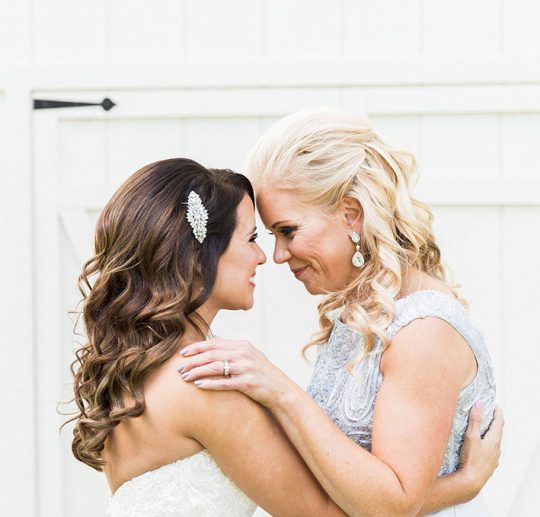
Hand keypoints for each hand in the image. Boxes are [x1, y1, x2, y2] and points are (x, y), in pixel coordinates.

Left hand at [178, 338, 293, 407]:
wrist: (281, 390)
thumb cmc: (262, 373)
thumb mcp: (250, 355)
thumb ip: (233, 348)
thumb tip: (216, 339)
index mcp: (243, 345)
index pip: (214, 342)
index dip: (196, 347)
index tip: (182, 353)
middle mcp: (244, 354)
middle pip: (211, 354)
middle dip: (192, 360)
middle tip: (178, 367)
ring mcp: (246, 368)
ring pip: (214, 367)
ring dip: (196, 372)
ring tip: (183, 377)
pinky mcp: (247, 383)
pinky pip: (224, 383)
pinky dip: (209, 384)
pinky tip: (197, 386)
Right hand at [457, 402, 503, 496]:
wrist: (471, 481)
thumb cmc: (472, 460)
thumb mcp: (471, 436)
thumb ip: (475, 420)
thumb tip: (479, 404)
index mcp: (494, 440)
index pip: (499, 422)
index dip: (497, 412)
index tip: (494, 405)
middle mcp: (496, 449)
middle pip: (497, 432)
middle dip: (493, 421)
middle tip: (487, 414)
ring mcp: (494, 458)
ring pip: (494, 442)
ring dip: (489, 433)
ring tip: (481, 428)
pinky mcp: (489, 464)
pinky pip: (490, 451)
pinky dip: (486, 443)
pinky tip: (479, 446)